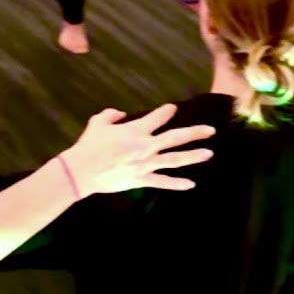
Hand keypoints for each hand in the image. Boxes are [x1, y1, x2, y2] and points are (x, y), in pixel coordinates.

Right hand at [63, 103, 214, 194]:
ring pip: (175, 159)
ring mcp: (146, 164)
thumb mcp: (98, 122)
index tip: (173, 108)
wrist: (82, 170)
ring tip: (209, 153)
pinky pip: (163, 182)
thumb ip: (111, 115)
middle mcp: (146, 146)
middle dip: (195, 132)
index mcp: (136, 130)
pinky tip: (191, 184)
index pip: (157, 117)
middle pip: (176, 137)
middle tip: (211, 130)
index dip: (167, 111)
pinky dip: (177, 184)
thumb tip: (119, 113)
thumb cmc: (89, 145)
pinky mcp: (142, 179)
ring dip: (193, 156)